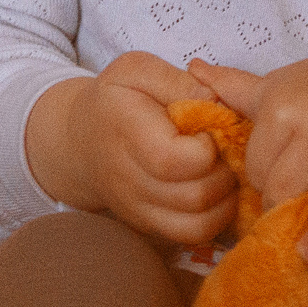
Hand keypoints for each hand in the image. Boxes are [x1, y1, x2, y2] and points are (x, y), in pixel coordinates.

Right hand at [26, 52, 236, 244]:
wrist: (80, 141)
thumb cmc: (115, 100)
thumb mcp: (137, 70)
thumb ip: (177, 82)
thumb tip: (218, 103)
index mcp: (127, 135)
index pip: (174, 160)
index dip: (207, 147)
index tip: (212, 129)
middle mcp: (130, 182)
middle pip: (195, 196)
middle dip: (225, 171)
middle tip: (227, 149)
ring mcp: (139, 211)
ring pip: (199, 225)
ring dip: (226, 198)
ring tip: (224, 169)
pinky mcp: (150, 227)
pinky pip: (193, 236)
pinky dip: (217, 217)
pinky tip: (218, 190)